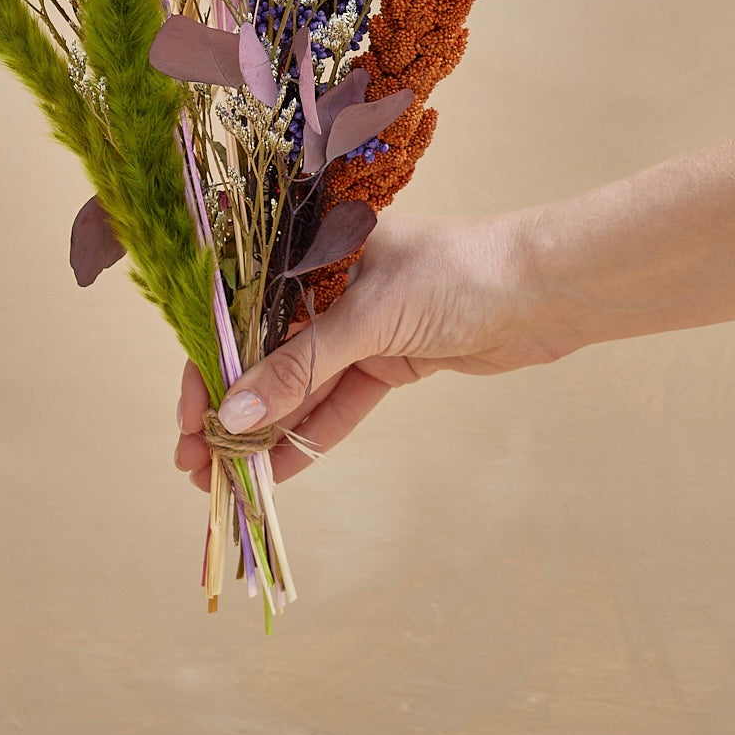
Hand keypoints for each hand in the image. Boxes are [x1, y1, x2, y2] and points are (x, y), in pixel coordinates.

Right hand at [174, 210, 570, 488]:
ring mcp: (358, 328)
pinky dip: (310, 437)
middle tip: (196, 465)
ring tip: (226, 480)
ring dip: (264, 433)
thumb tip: (233, 416)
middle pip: (263, 356)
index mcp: (310, 254)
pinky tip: (277, 473)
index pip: (239, 312)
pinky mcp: (388, 362)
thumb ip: (299, 369)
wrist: (545, 288)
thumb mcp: (366, 317)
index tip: (189, 418)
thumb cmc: (454, 273)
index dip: (209, 366)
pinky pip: (338, 404)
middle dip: (230, 411)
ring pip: (298, 387)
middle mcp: (325, 288)